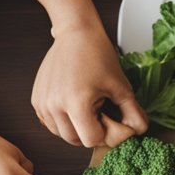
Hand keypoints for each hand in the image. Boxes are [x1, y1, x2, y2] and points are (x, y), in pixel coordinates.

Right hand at [33, 26, 147, 147]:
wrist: (75, 33)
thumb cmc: (98, 55)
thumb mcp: (122, 87)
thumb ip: (133, 114)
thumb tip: (137, 132)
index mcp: (75, 103)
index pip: (92, 140)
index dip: (105, 133)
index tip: (110, 116)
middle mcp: (54, 105)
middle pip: (76, 141)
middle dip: (91, 132)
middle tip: (100, 111)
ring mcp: (42, 103)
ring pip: (62, 135)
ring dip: (77, 128)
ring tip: (86, 105)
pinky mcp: (36, 100)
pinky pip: (51, 124)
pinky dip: (64, 121)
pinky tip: (74, 104)